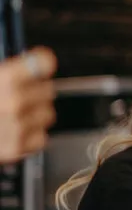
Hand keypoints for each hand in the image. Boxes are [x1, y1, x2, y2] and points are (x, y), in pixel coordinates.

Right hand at [0, 47, 55, 162]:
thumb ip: (9, 74)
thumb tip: (33, 65)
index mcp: (5, 79)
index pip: (42, 63)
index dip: (41, 64)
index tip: (40, 66)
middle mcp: (14, 101)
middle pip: (47, 90)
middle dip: (34, 93)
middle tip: (17, 97)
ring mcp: (17, 126)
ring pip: (46, 114)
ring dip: (34, 115)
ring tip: (13, 116)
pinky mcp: (16, 147)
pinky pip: (40, 137)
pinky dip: (30, 136)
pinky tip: (13, 131)